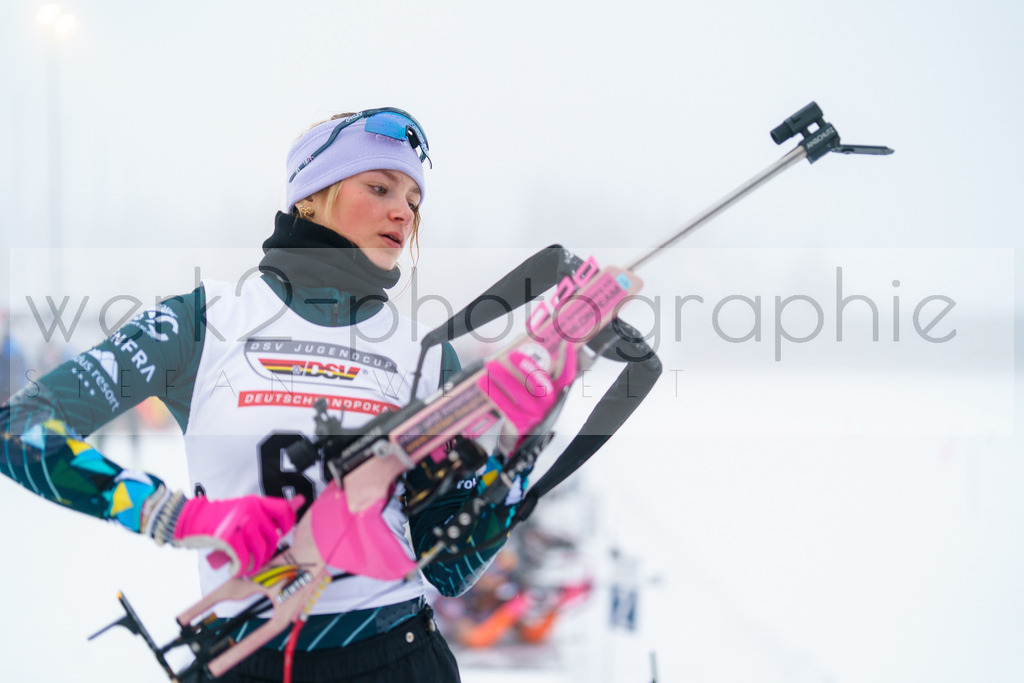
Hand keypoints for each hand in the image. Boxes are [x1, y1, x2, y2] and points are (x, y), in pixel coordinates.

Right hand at [146, 491, 303, 576]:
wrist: (188, 519)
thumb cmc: (217, 517)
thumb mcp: (244, 508)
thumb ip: (269, 509)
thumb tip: (299, 501)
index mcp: (256, 502)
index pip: (284, 511)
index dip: (287, 526)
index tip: (280, 535)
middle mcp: (250, 511)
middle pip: (273, 537)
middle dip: (267, 552)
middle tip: (257, 557)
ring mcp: (239, 524)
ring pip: (260, 550)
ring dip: (255, 564)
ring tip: (247, 567)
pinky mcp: (228, 538)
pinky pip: (243, 559)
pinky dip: (240, 568)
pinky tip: (234, 570)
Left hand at [478, 344, 576, 441]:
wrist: (523, 440)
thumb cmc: (528, 405)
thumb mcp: (535, 390)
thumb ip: (532, 369)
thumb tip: (520, 339)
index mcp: (557, 393)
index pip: (567, 376)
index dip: (569, 362)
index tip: (565, 344)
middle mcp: (550, 405)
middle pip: (541, 384)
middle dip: (527, 367)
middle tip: (511, 354)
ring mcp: (536, 416)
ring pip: (519, 394)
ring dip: (503, 377)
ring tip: (489, 365)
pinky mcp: (520, 425)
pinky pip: (505, 407)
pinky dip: (493, 393)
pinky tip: (482, 382)